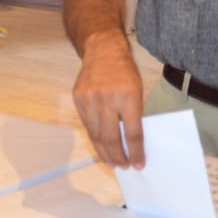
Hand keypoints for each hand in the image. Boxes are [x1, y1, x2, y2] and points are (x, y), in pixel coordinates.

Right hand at [72, 31, 145, 168]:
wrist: (102, 50)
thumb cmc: (125, 72)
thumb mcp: (137, 91)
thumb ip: (134, 114)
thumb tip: (133, 143)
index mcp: (128, 97)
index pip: (133, 133)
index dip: (136, 152)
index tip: (139, 164)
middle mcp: (108, 99)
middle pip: (112, 138)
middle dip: (119, 156)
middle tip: (124, 166)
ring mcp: (90, 99)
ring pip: (96, 135)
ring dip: (104, 152)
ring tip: (112, 163)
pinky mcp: (78, 99)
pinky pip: (87, 125)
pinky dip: (94, 138)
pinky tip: (100, 147)